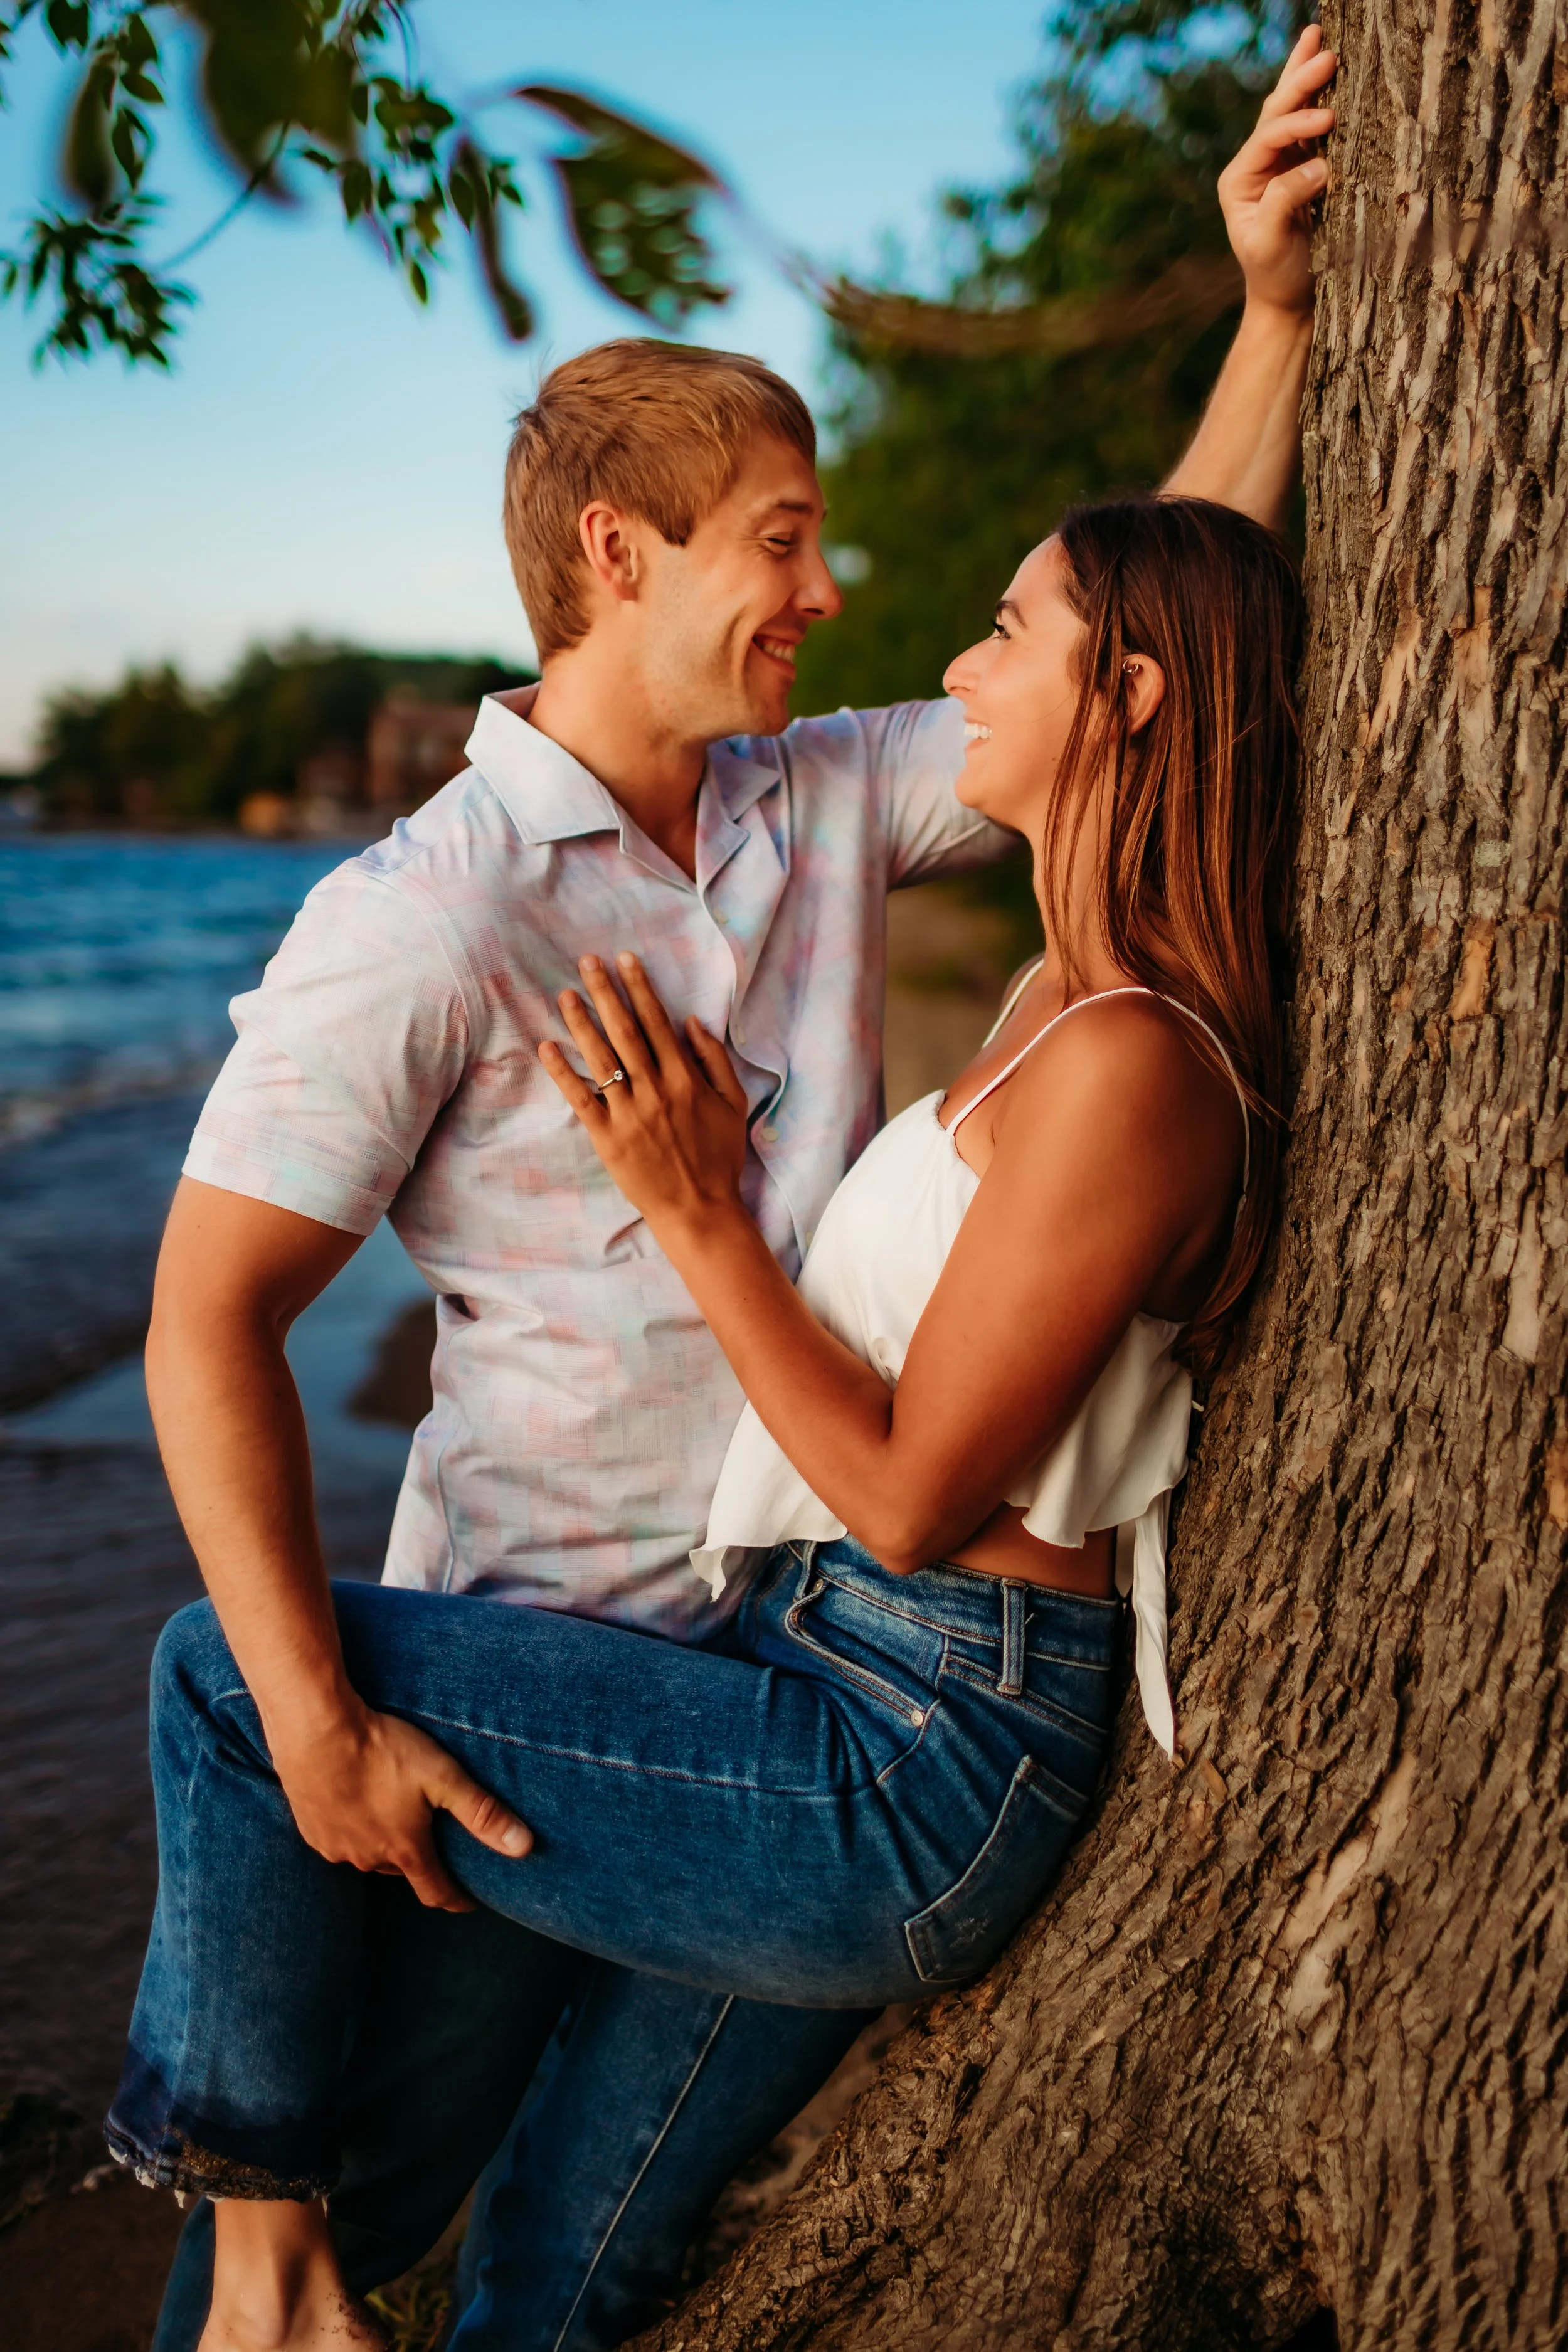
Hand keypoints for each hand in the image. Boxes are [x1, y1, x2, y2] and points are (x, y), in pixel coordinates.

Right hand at [268, 1701, 532, 1912]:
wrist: (316, 1731)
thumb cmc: (383, 1750)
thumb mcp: (442, 1776)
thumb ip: (482, 1813)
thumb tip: (525, 1848)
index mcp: (405, 1850)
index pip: (436, 1892)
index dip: (457, 1899)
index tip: (469, 1901)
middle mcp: (369, 1859)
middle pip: (404, 1870)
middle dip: (421, 1861)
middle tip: (432, 1839)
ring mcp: (336, 1847)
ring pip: (369, 1856)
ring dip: (385, 1845)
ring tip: (394, 1817)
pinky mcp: (310, 1831)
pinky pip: (340, 1842)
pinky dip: (353, 1831)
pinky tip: (356, 1805)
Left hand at [539, 952, 748, 1228]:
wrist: (700, 1209)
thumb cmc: (719, 1157)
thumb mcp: (734, 1104)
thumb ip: (715, 1060)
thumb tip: (692, 1022)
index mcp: (686, 1078)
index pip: (657, 1022)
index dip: (639, 988)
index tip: (624, 960)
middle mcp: (655, 1089)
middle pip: (625, 1030)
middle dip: (606, 992)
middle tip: (587, 962)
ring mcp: (629, 1113)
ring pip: (601, 1058)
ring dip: (581, 1022)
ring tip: (565, 994)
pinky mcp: (608, 1137)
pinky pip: (581, 1098)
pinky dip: (563, 1071)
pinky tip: (547, 1047)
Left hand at [1218, 23, 1337, 316]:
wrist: (1289, 302)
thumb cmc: (1278, 277)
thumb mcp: (1272, 244)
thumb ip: (1285, 202)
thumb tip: (1319, 166)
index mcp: (1239, 180)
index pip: (1268, 138)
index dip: (1297, 124)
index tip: (1328, 121)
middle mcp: (1255, 165)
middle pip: (1277, 111)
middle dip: (1301, 81)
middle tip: (1327, 52)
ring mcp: (1279, 163)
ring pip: (1291, 109)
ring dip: (1306, 75)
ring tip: (1318, 37)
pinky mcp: (1303, 167)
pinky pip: (1310, 124)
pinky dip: (1320, 95)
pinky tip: (1328, 67)